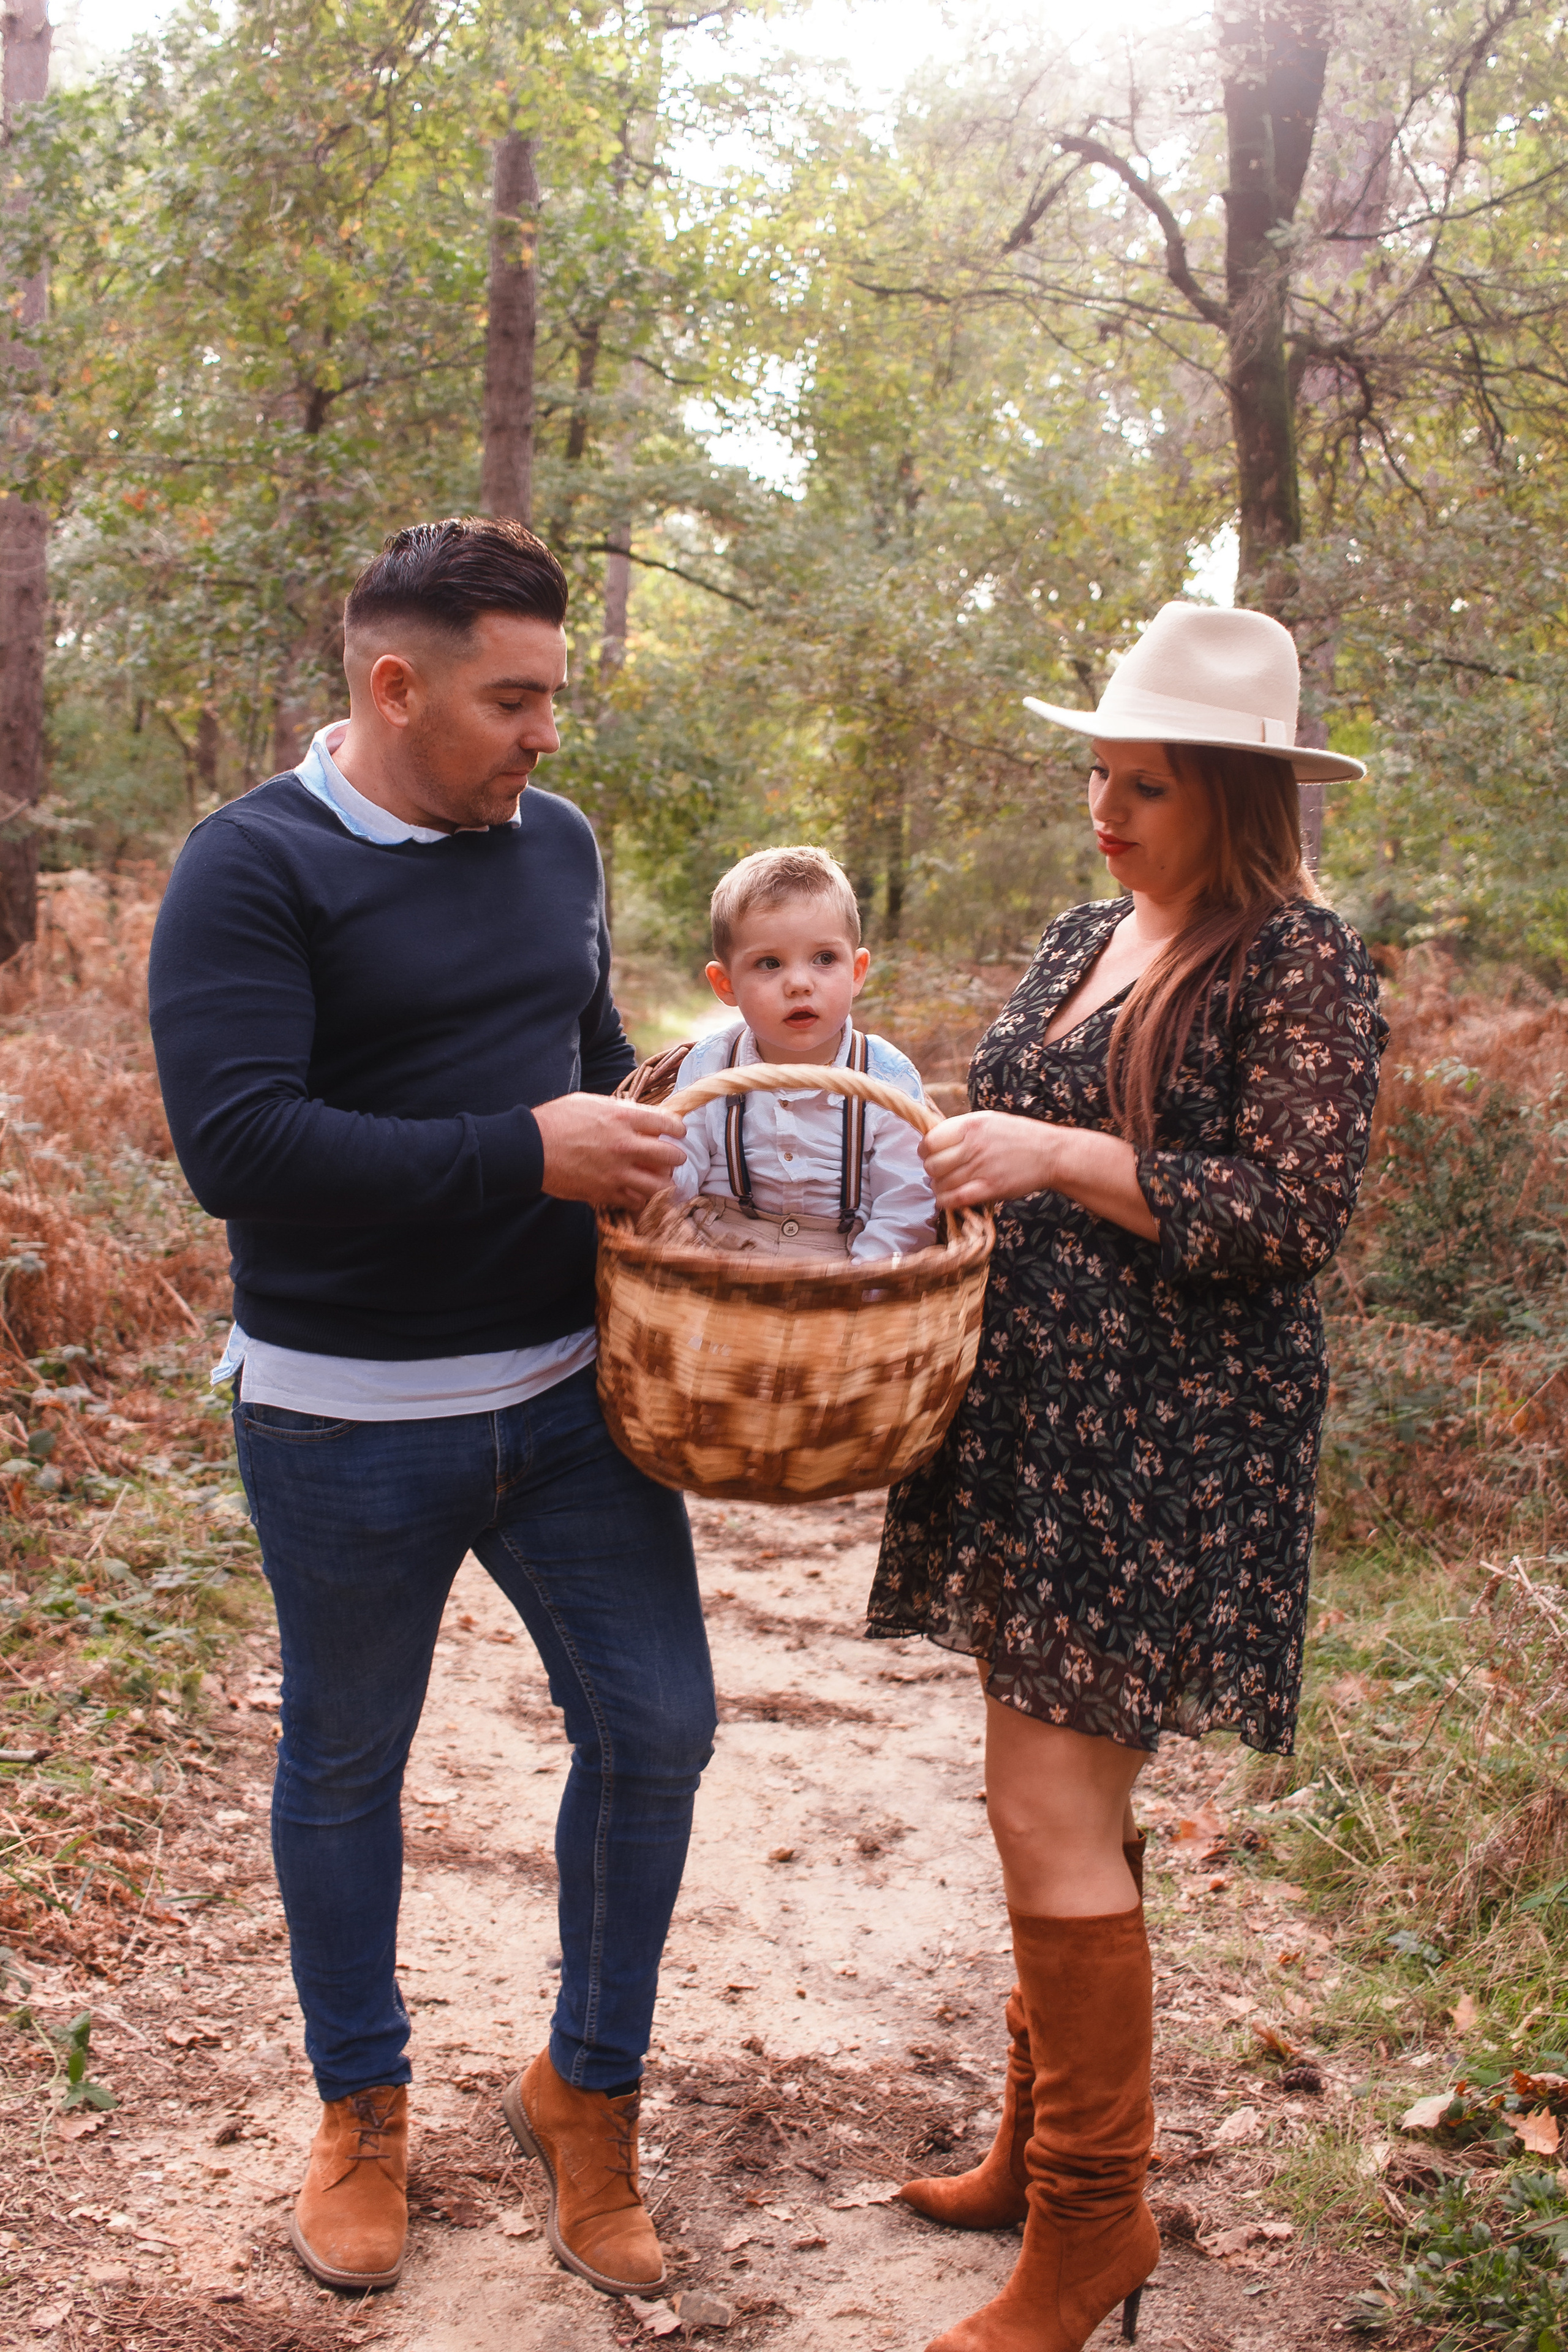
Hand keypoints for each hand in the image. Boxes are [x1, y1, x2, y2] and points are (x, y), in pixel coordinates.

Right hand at [535, 1093, 685, 1210]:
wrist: (530, 1148)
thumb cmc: (557, 1120)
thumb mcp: (591, 1103)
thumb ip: (620, 1110)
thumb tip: (641, 1116)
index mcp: (623, 1118)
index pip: (668, 1123)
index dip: (678, 1129)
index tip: (677, 1132)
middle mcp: (626, 1145)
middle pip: (672, 1155)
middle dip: (676, 1156)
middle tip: (672, 1157)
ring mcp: (617, 1172)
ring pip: (661, 1185)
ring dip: (664, 1182)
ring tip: (660, 1179)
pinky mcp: (606, 1193)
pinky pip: (637, 1201)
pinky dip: (641, 1197)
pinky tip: (636, 1191)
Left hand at [919, 1111, 1057, 1208]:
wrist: (1051, 1154)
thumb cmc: (1019, 1136)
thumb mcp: (989, 1121)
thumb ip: (962, 1129)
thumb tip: (934, 1141)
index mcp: (970, 1125)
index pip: (930, 1141)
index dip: (925, 1151)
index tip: (930, 1156)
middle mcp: (973, 1145)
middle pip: (932, 1165)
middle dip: (932, 1172)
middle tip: (941, 1173)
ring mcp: (981, 1168)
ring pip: (941, 1184)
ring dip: (939, 1188)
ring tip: (947, 1187)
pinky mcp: (989, 1188)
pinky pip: (955, 1199)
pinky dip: (946, 1202)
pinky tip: (948, 1201)